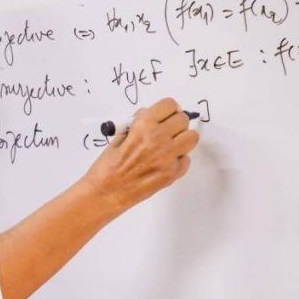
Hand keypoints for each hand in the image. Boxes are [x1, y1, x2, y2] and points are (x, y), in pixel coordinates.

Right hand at [82, 98, 199, 214]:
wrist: (106, 193)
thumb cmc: (107, 168)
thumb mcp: (118, 137)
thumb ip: (137, 123)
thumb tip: (150, 115)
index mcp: (143, 126)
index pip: (169, 104)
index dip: (168, 109)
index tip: (167, 114)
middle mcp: (158, 139)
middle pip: (183, 119)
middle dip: (176, 123)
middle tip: (168, 130)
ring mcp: (168, 157)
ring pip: (192, 137)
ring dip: (183, 139)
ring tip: (171, 145)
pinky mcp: (172, 173)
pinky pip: (186, 159)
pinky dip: (179, 160)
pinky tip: (164, 163)